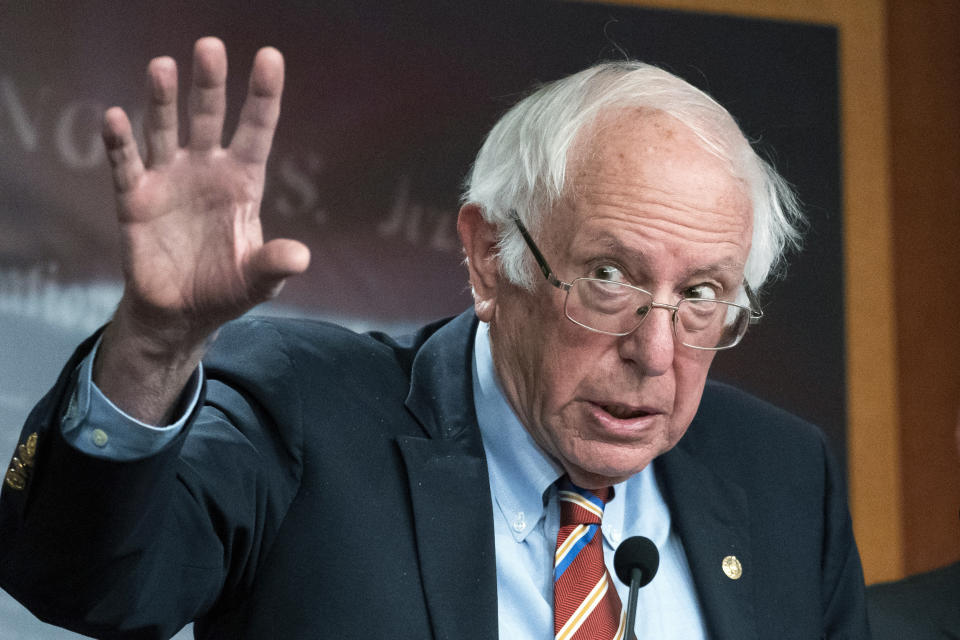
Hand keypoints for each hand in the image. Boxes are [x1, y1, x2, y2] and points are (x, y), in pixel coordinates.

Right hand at [95, 37, 308, 422]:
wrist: (181, 314)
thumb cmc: (226, 289)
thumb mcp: (257, 281)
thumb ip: (274, 265)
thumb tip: (300, 256)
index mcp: (242, 182)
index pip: (256, 131)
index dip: (263, 96)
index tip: (270, 58)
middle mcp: (205, 171)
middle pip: (208, 118)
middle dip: (210, 85)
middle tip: (210, 46)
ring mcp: (169, 181)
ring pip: (165, 130)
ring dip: (163, 101)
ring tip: (163, 66)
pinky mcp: (135, 200)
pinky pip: (127, 166)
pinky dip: (120, 143)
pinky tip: (115, 117)